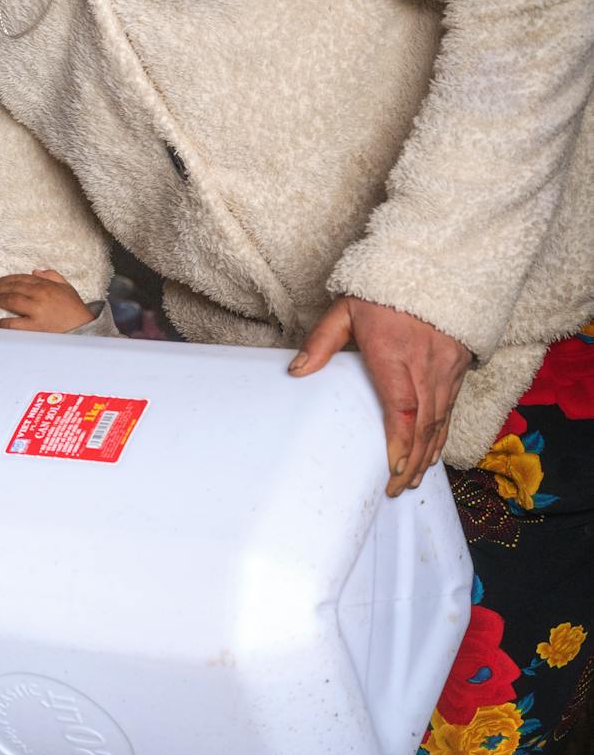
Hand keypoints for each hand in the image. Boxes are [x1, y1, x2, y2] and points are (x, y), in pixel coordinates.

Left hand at [0, 268, 94, 332]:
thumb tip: (35, 271)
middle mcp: (40, 295)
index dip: (7, 279)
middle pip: (14, 288)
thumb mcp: (66, 287)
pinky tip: (0, 322)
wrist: (84, 328)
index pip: (22, 278)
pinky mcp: (36, 327)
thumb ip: (52, 276)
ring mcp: (37, 311)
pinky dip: (5, 322)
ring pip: (12, 301)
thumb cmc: (75, 309)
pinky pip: (15, 324)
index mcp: (47, 285)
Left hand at [289, 296, 471, 495]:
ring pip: (439, 420)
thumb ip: (322, 341)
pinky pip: (451, 409)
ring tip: (412, 481)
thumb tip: (296, 372)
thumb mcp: (346, 308)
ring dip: (427, 454)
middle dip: (411, 461)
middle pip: (422, 423)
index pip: (401, 405)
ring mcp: (446, 367)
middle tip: (396, 488)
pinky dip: (441, 435)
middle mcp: (425, 364)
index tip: (391, 468)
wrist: (435, 266)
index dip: (399, 441)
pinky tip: (431, 455)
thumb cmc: (383, 290)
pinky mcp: (459, 367)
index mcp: (393, 351)